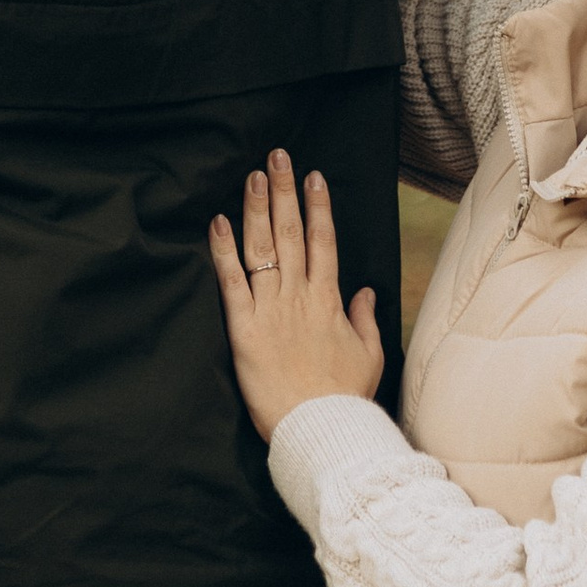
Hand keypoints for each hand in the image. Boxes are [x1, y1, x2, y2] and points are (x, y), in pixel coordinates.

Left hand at [209, 149, 385, 439]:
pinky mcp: (245, 328)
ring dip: (256, 208)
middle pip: (291, 233)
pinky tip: (218, 222)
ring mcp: (272, 309)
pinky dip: (224, 250)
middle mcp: (300, 296)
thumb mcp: (368, 356)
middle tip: (277, 156)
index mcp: (329, 301)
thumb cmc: (345, 398)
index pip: (323, 242)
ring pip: (263, 248)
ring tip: (253, 175)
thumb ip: (365, 320)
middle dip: (284, 191)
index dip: (317, 207)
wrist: (320, 429)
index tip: (314, 177)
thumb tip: (364, 293)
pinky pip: (232, 282)